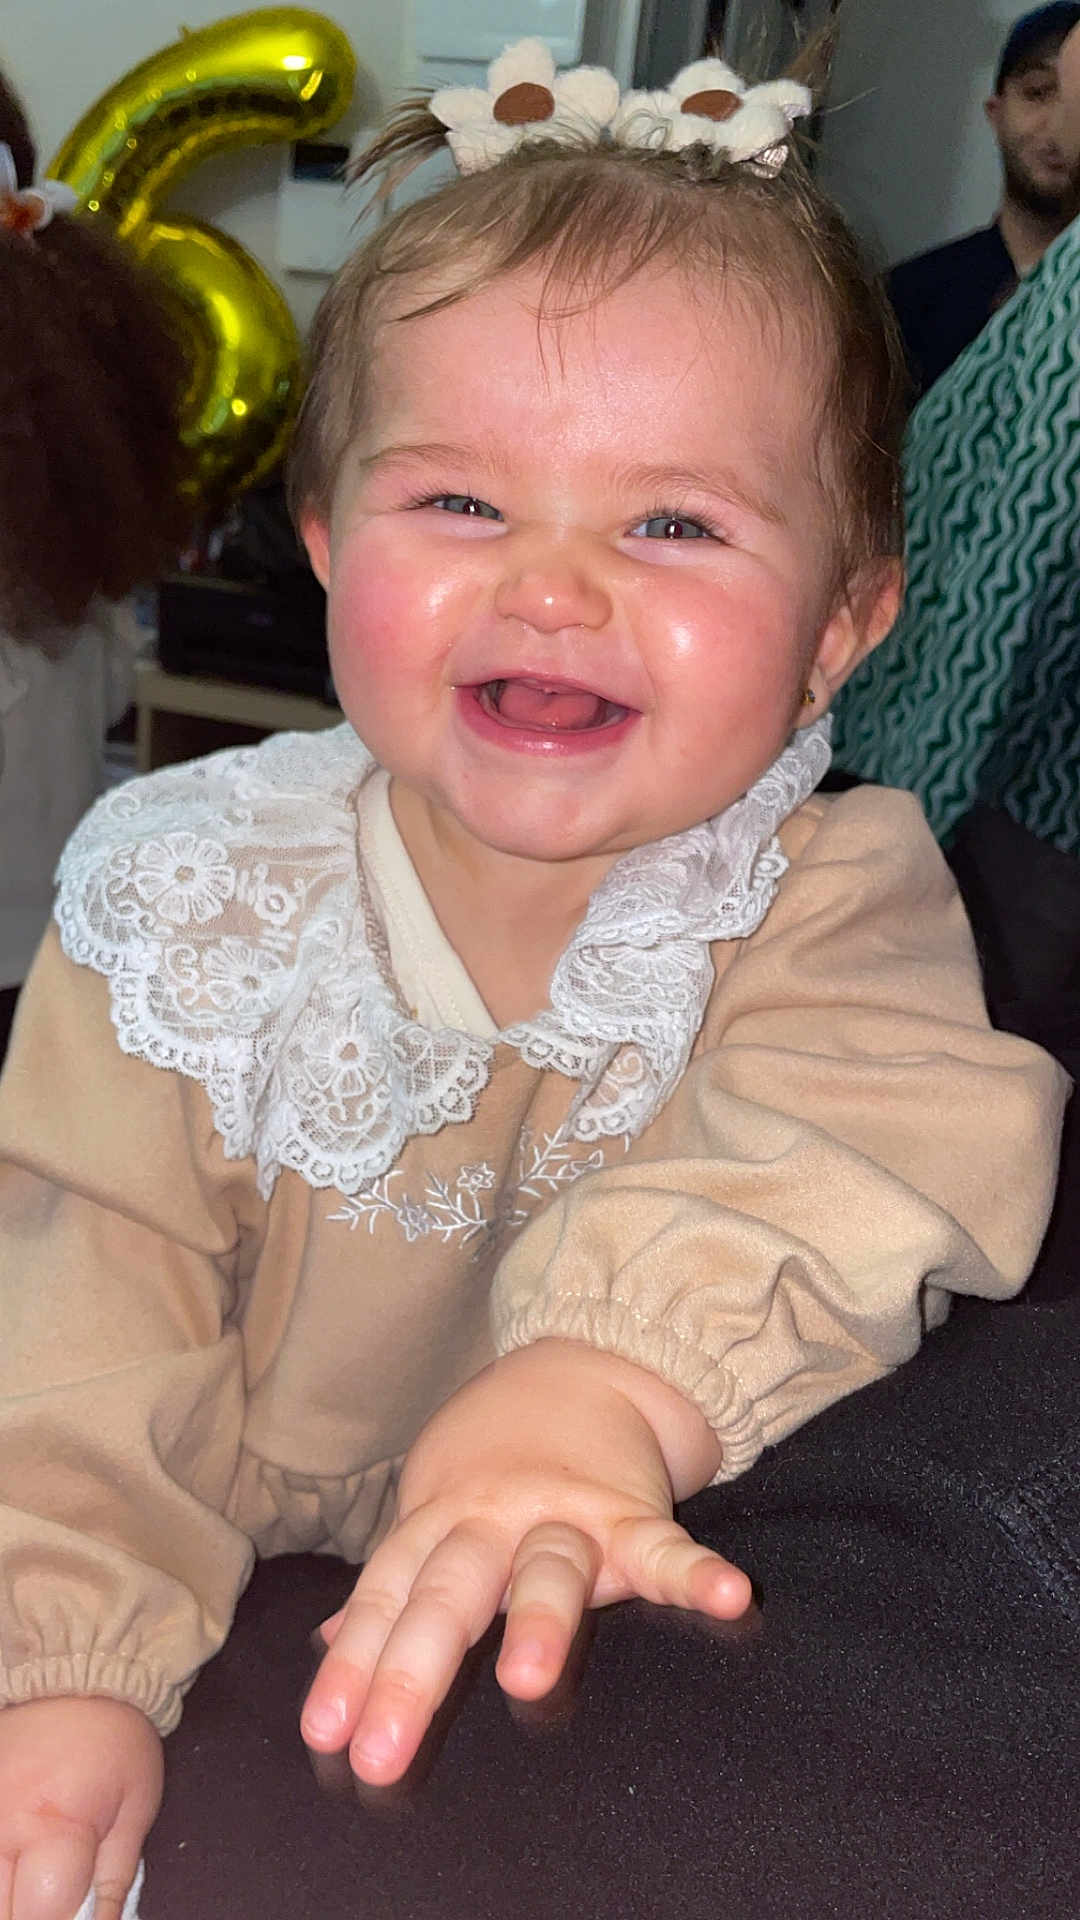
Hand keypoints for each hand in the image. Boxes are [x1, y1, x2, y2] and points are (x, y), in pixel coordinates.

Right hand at [0, 1698, 161, 1919]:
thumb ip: (113, 1883)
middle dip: (29, 1912)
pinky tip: (14, 1863)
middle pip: (1, 1910)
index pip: (40, 1916)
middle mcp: (0, 1826)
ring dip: (9, 1895)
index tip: (76, 1911)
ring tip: (34, 1880)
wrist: (78, 1677)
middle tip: (55, 1896)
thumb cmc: (117, 1745)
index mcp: (54, 1827)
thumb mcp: (135, 1811)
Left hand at [301, 1340, 750, 1784]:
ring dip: (539, 1620)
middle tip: (382, 1750)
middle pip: (448, 1595)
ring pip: (549, 1569)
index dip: (353, 1666)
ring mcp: (567, 1516)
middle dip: (413, 1671)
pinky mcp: (634, 1516)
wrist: (588, 1363)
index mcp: (439, 1524)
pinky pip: (666, 1549)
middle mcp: (494, 1521)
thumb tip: (327, 1643)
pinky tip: (731, 1600)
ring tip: (530, 1679)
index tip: (325, 1736)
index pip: (386, 1598)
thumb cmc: (497, 1458)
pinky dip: (699, 1575)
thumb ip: (392, 1583)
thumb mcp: (433, 1510)